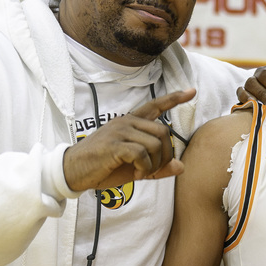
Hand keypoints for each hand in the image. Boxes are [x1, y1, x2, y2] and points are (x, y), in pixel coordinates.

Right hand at [61, 88, 194, 191]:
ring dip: (155, 164)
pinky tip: (136, 174)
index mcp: (131, 122)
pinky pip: (142, 153)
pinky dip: (145, 167)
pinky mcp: (114, 144)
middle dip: (166, 155)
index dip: (174, 99)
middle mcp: (126, 122)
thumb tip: (181, 167)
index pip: (155, 106)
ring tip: (143, 173)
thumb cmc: (104, 167)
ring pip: (155, 143)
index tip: (192, 91)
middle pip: (164, 131)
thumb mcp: (135, 167)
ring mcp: (119, 131)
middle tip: (154, 170)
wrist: (73, 172)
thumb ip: (157, 167)